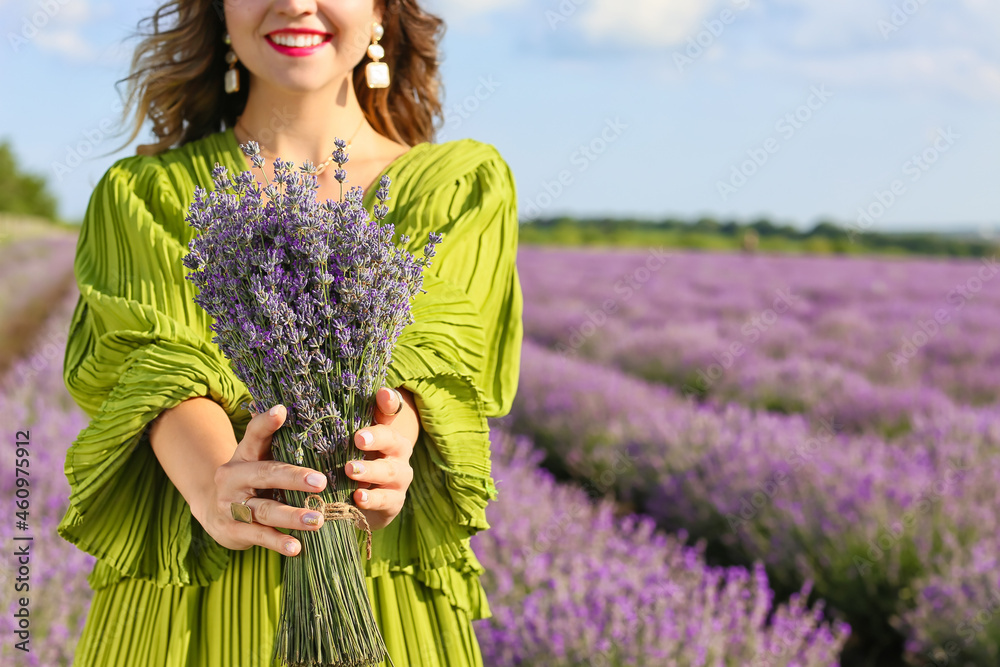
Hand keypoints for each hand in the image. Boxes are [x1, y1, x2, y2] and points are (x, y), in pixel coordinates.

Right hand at [197, 405, 328, 557]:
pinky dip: (278, 542)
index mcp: (244, 454)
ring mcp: (230, 505)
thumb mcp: (258, 459)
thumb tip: (307, 419)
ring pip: (265, 510)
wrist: (213, 511)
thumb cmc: (251, 480)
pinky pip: (258, 535)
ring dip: (292, 516)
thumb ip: (280, 444)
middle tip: (321, 482)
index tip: (281, 411)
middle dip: (294, 478)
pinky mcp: (232, 530)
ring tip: (317, 520)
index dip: (266, 423)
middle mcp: (233, 477)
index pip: (254, 434)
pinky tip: (296, 547)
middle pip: (266, 474)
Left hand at [345, 386, 419, 530]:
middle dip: (377, 438)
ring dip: (370, 470)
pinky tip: (357, 498)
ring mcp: (399, 478)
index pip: (391, 412)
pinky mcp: (394, 502)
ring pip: (390, 471)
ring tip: (349, 470)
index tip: (382, 394)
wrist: (365, 505)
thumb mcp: (347, 446)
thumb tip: (312, 400)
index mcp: (388, 432)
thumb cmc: (354, 464)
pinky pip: (386, 500)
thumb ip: (340, 427)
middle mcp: (398, 452)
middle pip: (394, 440)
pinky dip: (371, 499)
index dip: (389, 402)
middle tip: (358, 439)